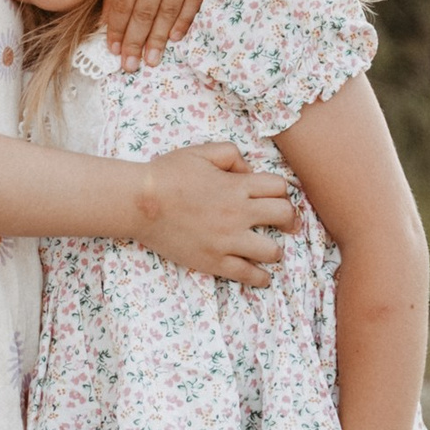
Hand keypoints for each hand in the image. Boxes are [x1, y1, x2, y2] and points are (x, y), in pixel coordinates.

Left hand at [99, 0, 223, 67]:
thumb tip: (106, 22)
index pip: (121, 4)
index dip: (116, 30)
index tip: (112, 51)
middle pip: (143, 14)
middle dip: (134, 43)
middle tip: (128, 67)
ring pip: (167, 12)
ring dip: (158, 40)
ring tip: (150, 61)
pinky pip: (193, 2)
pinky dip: (183, 22)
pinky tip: (174, 38)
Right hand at [131, 142, 295, 284]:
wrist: (141, 203)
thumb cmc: (168, 174)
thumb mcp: (202, 152)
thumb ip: (232, 156)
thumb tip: (248, 172)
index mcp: (237, 186)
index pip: (279, 188)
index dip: (281, 191)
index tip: (276, 198)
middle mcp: (239, 213)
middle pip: (284, 216)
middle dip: (288, 218)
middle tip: (286, 224)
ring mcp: (228, 240)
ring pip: (272, 250)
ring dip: (275, 250)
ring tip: (270, 250)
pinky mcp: (214, 261)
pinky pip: (248, 275)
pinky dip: (261, 277)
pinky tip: (262, 276)